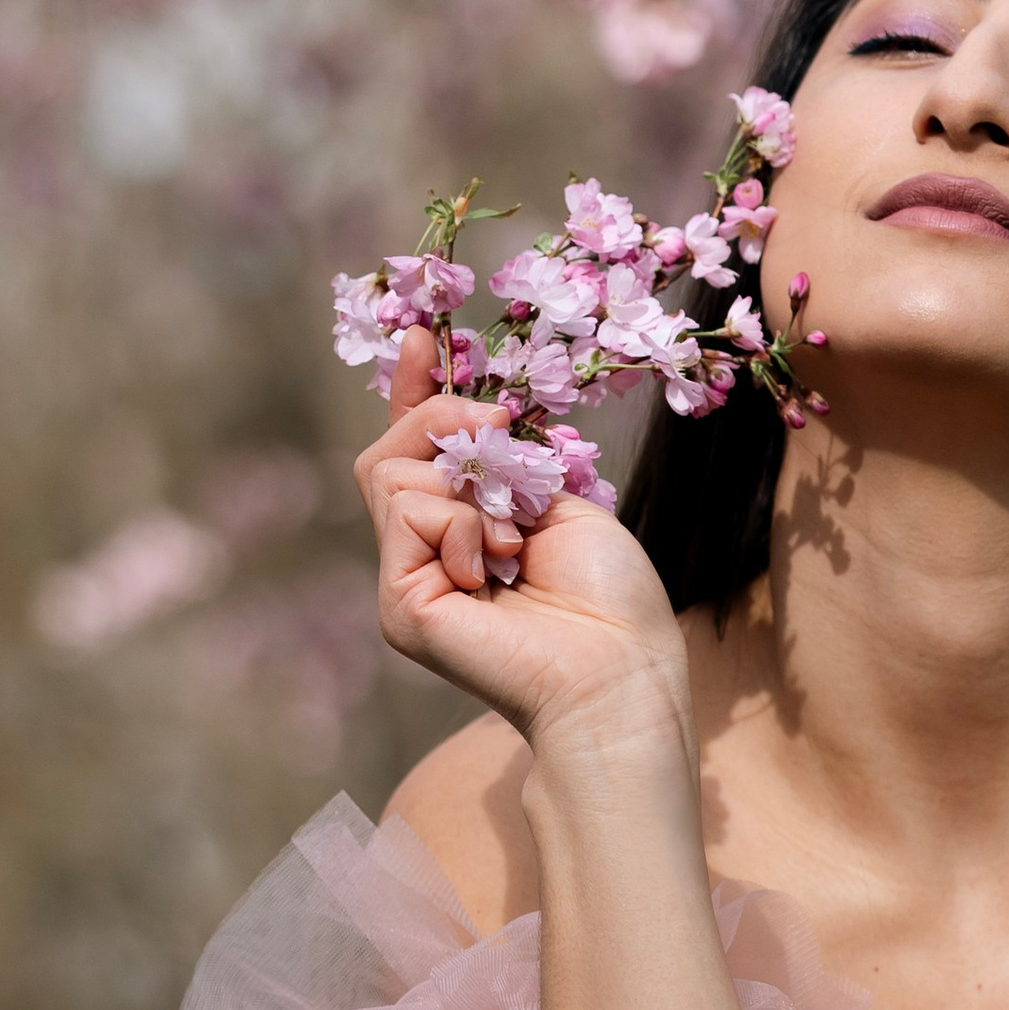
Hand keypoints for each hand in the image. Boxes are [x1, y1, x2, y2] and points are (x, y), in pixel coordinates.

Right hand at [353, 329, 691, 748]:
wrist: (620, 672)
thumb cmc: (610, 599)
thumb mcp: (557, 502)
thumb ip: (500, 465)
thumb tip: (468, 425)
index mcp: (465, 532)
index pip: (416, 452)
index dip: (415, 394)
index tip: (426, 337)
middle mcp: (426, 557)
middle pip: (389, 452)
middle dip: (443, 417)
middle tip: (499, 425)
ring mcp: (406, 582)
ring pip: (389, 474)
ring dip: (467, 487)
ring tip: (516, 540)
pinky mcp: (400, 604)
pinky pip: (406, 513)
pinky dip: (460, 523)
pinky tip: (498, 568)